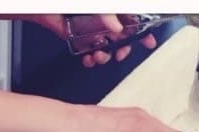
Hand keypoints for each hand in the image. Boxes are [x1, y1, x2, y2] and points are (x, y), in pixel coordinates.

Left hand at [37, 14, 156, 67]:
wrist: (49, 9)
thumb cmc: (75, 3)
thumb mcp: (99, 5)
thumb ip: (109, 14)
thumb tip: (117, 29)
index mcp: (114, 11)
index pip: (134, 21)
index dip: (143, 33)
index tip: (149, 43)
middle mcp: (106, 21)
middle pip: (123, 39)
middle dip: (123, 50)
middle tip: (120, 55)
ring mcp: (94, 31)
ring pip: (107, 49)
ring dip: (105, 57)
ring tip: (98, 56)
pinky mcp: (81, 40)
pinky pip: (90, 54)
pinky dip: (90, 60)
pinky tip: (87, 58)